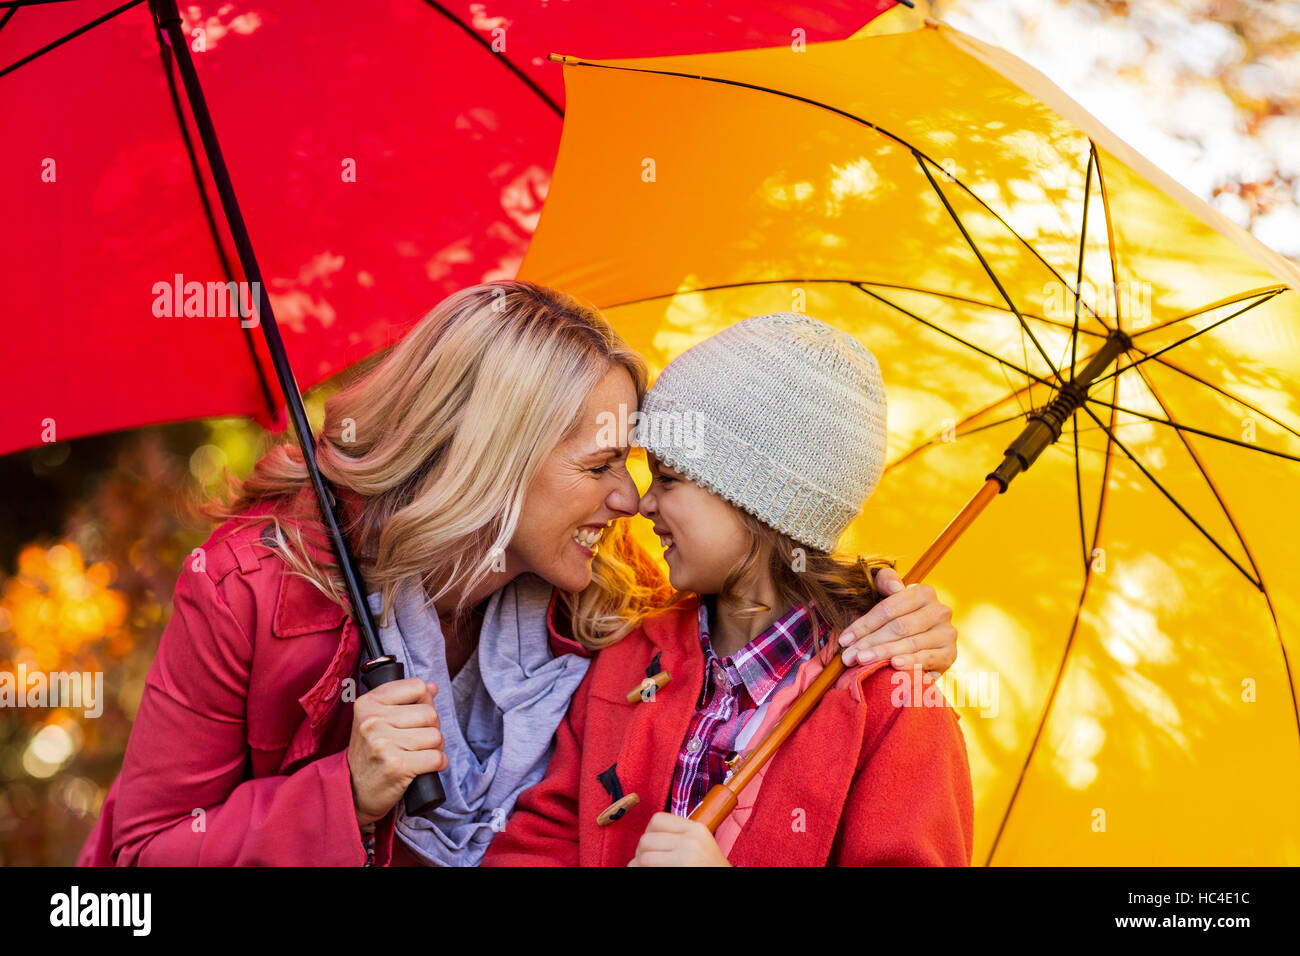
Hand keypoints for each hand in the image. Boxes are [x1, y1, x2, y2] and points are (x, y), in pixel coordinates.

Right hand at [347, 676, 447, 826]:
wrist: (353, 791)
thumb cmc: (370, 753)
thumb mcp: (377, 720)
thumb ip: (404, 700)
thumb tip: (432, 687)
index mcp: (369, 703)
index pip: (416, 686)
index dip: (424, 701)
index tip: (415, 716)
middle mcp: (373, 721)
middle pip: (430, 713)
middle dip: (431, 728)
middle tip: (417, 741)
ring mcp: (384, 744)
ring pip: (436, 736)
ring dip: (435, 748)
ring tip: (419, 754)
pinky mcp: (397, 766)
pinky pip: (437, 758)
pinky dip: (439, 763)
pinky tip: (426, 767)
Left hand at [626, 812, 731, 866]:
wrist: (728, 884)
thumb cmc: (711, 870)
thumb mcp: (701, 846)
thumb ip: (681, 838)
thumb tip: (646, 839)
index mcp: (696, 829)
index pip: (657, 819)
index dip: (648, 833)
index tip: (650, 847)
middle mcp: (691, 839)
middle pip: (647, 838)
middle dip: (640, 852)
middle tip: (643, 864)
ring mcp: (686, 855)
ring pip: (643, 855)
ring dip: (637, 865)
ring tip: (644, 870)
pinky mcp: (680, 869)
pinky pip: (646, 867)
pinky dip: (640, 871)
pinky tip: (647, 874)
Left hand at [837, 567, 956, 678]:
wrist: (919, 642)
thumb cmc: (897, 617)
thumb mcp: (888, 595)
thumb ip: (886, 581)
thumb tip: (895, 586)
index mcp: (924, 592)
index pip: (889, 609)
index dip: (864, 624)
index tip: (844, 640)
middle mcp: (940, 610)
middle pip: (898, 627)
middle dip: (870, 642)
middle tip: (849, 656)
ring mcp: (947, 633)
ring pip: (910, 643)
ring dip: (883, 653)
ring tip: (862, 661)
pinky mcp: (950, 654)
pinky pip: (927, 658)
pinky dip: (910, 662)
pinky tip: (894, 665)